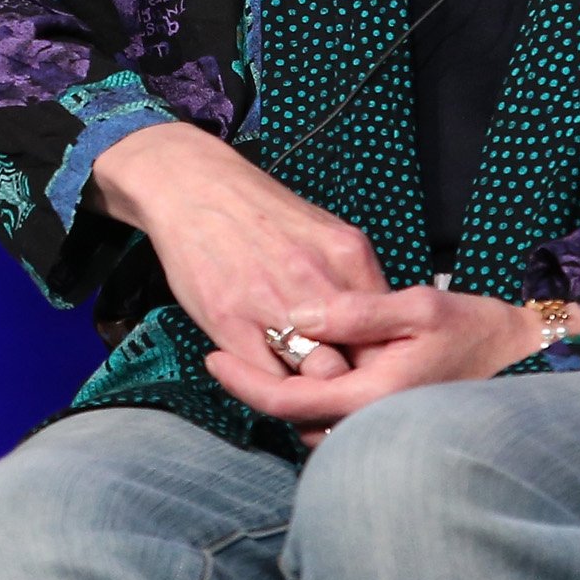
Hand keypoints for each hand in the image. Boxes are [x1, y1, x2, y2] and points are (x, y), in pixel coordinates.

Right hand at [86, 122, 386, 395]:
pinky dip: (276, 388)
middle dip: (358, 383)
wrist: (192, 186)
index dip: (386, 361)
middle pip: (359, 361)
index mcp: (347, 255)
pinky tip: (275, 378)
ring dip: (318, 391)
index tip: (378, 373)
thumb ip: (356, 279)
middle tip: (348, 393)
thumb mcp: (325, 233)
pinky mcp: (229, 322)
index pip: (388, 331)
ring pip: (317, 378)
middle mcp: (314, 280)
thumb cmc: (260, 213)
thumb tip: (383, 328)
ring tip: (313, 392)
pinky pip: (269, 381)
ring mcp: (271, 303)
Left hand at [205, 287, 579, 443]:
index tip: (210, 360)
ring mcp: (382, 428)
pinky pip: (337, 418)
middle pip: (294, 417)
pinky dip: (316, 395)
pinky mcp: (389, 423)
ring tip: (264, 350)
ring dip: (289, 392)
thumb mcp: (417, 308)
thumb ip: (356, 312)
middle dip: (262, 387)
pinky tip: (309, 362)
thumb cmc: (476, 331)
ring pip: (314, 422)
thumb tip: (300, 316)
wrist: (525, 364)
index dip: (243, 383)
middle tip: (230, 348)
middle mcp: (374, 423)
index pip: (288, 402)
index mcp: (374, 396)